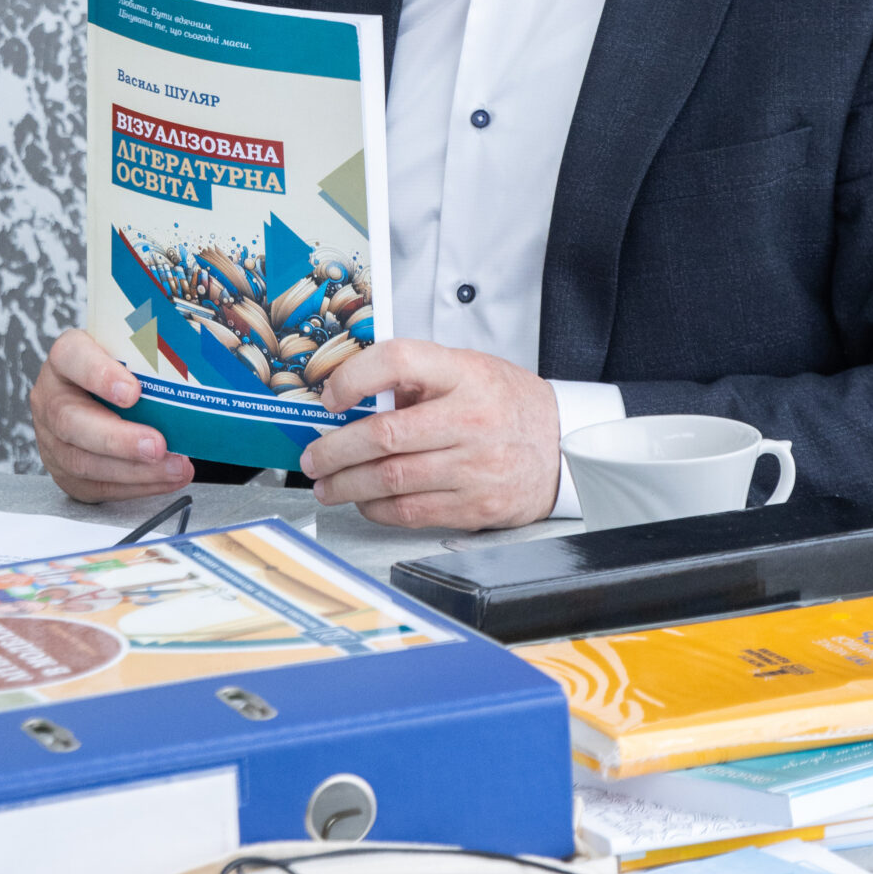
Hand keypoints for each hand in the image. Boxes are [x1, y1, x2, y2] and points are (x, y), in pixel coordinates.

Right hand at [30, 328, 195, 502]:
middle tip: (157, 445)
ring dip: (134, 470)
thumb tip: (205, 356)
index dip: (100, 375)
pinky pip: (98, 485)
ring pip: (83, 461)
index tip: (134, 391)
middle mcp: (52, 398)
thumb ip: (153, 351)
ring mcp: (53, 439)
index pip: (72, 356)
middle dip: (119, 439)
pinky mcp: (66, 473)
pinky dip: (137, 486)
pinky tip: (166, 479)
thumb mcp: (130, 349)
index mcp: (65, 358)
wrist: (95, 396)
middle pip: (72, 421)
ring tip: (174, 466)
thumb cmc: (120, 369)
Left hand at [300, 338, 561, 529]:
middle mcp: (470, 419)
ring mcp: (475, 467)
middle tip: (312, 457)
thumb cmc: (503, 403)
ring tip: (328, 484)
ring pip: (392, 480)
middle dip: (335, 450)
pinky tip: (364, 501)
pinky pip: (411, 512)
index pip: (398, 361)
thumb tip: (348, 398)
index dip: (354, 377)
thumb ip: (415, 378)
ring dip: (347, 485)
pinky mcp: (476, 507)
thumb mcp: (466, 369)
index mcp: (464, 373)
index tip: (330, 397)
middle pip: (385, 435)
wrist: (560, 445)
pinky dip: (377, 508)